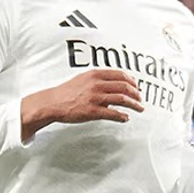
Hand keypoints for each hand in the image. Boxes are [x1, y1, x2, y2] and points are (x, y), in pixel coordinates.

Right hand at [21, 69, 143, 139]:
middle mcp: (97, 84)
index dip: (133, 81)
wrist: (52, 103)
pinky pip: (113, 114)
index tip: (137, 87)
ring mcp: (95, 98)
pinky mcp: (92, 111)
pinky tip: (126, 118)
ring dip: (134, 105)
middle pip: (125, 87)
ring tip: (140, 109)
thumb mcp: (83, 78)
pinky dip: (122, 116)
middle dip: (136, 94)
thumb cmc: (68, 91)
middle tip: (140, 99)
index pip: (121, 75)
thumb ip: (99, 79)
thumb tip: (116, 83)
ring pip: (123, 100)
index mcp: (95, 74)